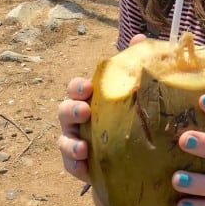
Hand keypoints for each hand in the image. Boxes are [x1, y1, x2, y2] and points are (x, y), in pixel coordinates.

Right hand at [57, 36, 145, 183]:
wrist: (136, 161)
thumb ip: (134, 66)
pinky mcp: (80, 166)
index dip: (77, 87)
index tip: (88, 87)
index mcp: (90, 99)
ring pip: (64, 139)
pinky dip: (74, 165)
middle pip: (64, 110)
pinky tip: (84, 167)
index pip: (76, 88)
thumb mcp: (136, 94)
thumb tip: (139, 38)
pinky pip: (70, 165)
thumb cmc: (131, 120)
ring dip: (70, 142)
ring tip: (83, 147)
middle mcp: (79, 119)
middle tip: (84, 112)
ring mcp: (76, 142)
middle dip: (71, 110)